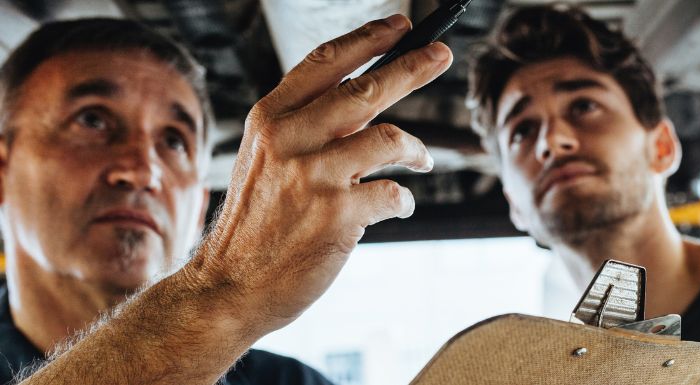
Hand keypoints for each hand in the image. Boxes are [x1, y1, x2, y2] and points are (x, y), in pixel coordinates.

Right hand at [187, 14, 451, 333]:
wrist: (230, 285)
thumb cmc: (256, 224)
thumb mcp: (266, 161)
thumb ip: (309, 129)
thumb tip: (368, 102)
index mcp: (270, 119)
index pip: (326, 63)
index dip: (368, 39)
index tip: (399, 27)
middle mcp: (291, 140)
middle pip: (367, 89)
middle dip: (413, 66)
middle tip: (441, 54)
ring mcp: (316, 177)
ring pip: (391, 139)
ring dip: (417, 151)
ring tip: (422, 161)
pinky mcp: (339, 215)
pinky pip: (394, 194)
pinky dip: (404, 200)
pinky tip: (398, 207)